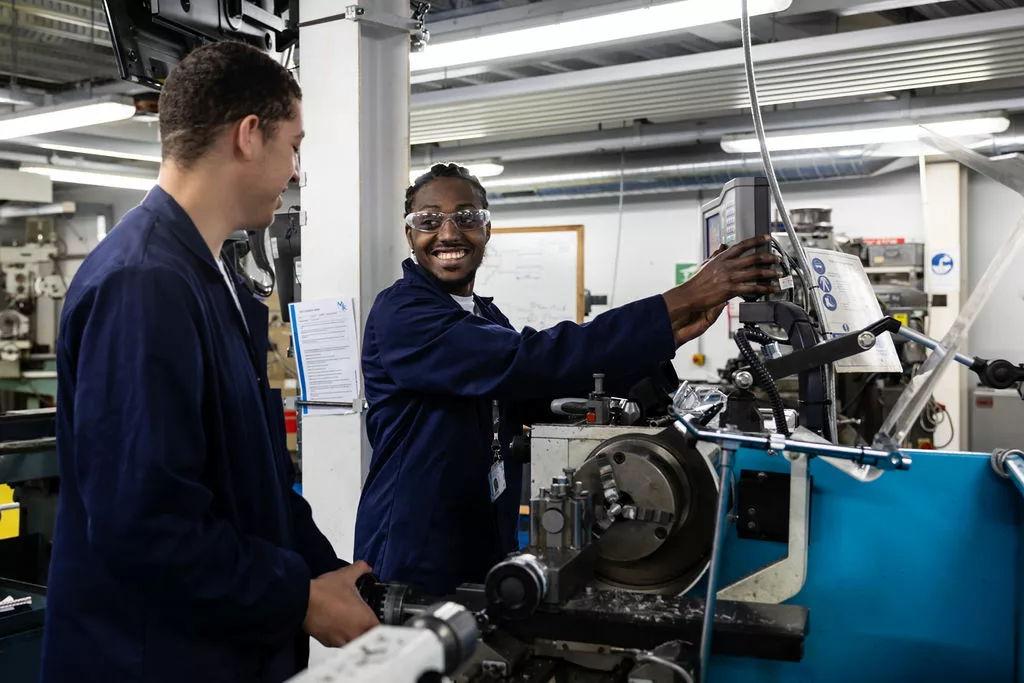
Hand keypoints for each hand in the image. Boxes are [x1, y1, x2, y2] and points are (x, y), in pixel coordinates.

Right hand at [303, 560, 379, 646]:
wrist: (301, 601)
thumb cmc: (325, 591)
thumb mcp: (346, 575)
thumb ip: (360, 569)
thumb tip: (366, 567)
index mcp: (365, 620)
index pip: (380, 630)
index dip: (379, 624)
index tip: (376, 618)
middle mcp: (355, 634)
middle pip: (368, 638)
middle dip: (367, 630)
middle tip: (362, 619)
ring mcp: (340, 641)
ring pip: (353, 642)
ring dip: (353, 634)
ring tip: (348, 621)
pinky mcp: (327, 643)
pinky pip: (338, 643)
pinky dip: (339, 636)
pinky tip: (335, 624)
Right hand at [663, 234, 780, 345]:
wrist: (690, 295)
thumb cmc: (697, 281)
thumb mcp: (706, 263)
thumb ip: (717, 254)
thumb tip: (723, 246)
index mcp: (722, 257)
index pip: (743, 245)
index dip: (756, 240)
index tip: (767, 237)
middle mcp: (728, 265)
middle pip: (754, 258)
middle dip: (769, 257)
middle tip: (777, 258)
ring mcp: (731, 278)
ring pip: (756, 273)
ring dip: (770, 273)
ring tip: (779, 274)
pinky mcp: (731, 290)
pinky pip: (753, 288)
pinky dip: (765, 288)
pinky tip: (772, 289)